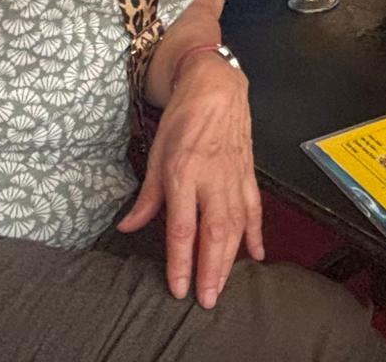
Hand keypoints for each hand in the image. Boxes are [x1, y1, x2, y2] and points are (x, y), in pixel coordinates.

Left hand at [117, 56, 262, 308]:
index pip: (182, 227)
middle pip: (214, 232)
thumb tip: (128, 227)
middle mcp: (212, 178)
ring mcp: (234, 176)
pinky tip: (257, 254)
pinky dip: (257, 232)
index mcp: (184, 172)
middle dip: (211, 270)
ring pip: (237, 225)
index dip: (181, 262)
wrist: (216, 86)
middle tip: (207, 300)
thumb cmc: (183, 116)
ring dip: (232, 258)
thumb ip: (147, 195)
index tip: (178, 288)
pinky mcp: (248, 172)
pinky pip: (255, 207)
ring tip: (225, 286)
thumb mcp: (156, 151)